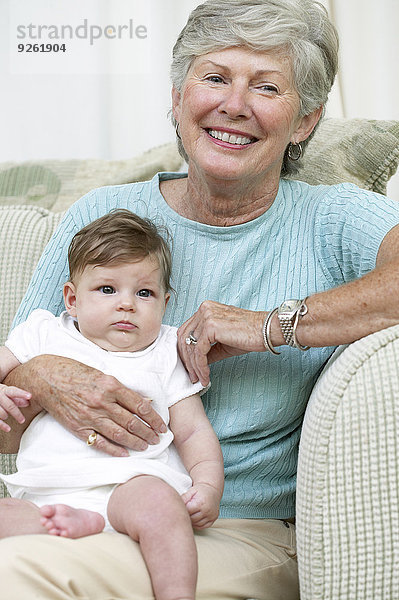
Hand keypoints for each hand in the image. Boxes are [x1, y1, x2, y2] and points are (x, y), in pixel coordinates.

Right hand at [0, 383, 30, 431]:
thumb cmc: (0, 394)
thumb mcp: (7, 393)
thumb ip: (17, 398)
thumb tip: (28, 402)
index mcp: (4, 391)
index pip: (14, 391)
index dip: (22, 394)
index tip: (30, 396)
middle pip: (9, 405)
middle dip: (16, 413)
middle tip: (22, 420)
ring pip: (2, 413)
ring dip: (6, 416)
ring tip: (7, 416)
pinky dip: (2, 425)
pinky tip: (8, 429)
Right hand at [5, 355, 167, 456]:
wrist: (47, 378)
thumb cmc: (76, 372)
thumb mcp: (103, 374)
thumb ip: (123, 389)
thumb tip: (145, 401)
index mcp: (111, 385)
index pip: (140, 406)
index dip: (154, 418)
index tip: (161, 426)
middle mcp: (102, 401)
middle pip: (132, 422)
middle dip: (148, 433)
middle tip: (157, 439)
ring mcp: (90, 416)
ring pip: (119, 434)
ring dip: (135, 442)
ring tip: (146, 446)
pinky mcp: (78, 427)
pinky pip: (99, 442)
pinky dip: (113, 449)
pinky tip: (124, 453)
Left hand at [177, 300, 265, 385]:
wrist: (267, 330)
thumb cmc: (250, 335)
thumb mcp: (223, 343)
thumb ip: (207, 349)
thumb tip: (196, 363)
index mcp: (205, 309)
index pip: (186, 331)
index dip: (186, 351)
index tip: (191, 367)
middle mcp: (203, 309)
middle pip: (184, 338)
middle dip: (187, 360)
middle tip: (192, 376)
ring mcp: (206, 316)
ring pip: (190, 345)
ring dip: (194, 366)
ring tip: (200, 379)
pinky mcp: (210, 326)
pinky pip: (199, 351)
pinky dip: (200, 366)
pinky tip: (206, 375)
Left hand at [182, 482, 220, 528]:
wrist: (213, 490)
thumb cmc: (201, 490)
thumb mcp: (191, 491)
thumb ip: (183, 497)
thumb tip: (175, 504)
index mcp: (200, 503)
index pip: (187, 511)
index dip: (182, 510)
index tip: (181, 508)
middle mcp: (207, 511)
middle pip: (191, 519)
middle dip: (186, 516)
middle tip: (184, 511)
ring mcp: (211, 516)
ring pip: (196, 524)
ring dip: (191, 520)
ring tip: (189, 513)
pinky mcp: (213, 520)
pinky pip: (202, 526)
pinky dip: (197, 524)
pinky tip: (194, 518)